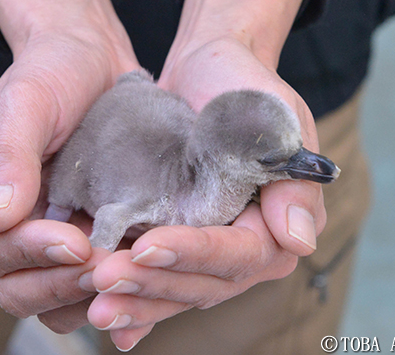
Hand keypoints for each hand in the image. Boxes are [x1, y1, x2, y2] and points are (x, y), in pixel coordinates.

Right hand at [0, 0, 138, 330]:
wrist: (93, 60)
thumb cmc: (53, 70)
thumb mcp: (27, 101)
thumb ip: (10, 157)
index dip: (31, 254)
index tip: (77, 243)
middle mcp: (4, 227)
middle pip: (16, 289)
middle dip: (61, 286)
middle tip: (109, 267)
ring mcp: (45, 237)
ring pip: (54, 300)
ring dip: (89, 297)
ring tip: (130, 274)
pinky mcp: (84, 238)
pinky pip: (90, 284)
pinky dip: (114, 290)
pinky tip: (144, 275)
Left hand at [81, 0, 322, 349]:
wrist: (206, 70)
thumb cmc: (244, 84)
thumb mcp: (277, 119)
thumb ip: (293, 181)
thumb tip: (298, 241)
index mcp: (276, 226)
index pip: (238, 254)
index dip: (192, 254)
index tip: (146, 247)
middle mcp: (245, 248)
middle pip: (203, 283)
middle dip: (154, 285)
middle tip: (103, 280)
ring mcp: (209, 250)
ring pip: (177, 290)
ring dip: (137, 301)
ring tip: (95, 308)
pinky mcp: (179, 243)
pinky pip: (160, 280)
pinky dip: (137, 303)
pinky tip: (110, 325)